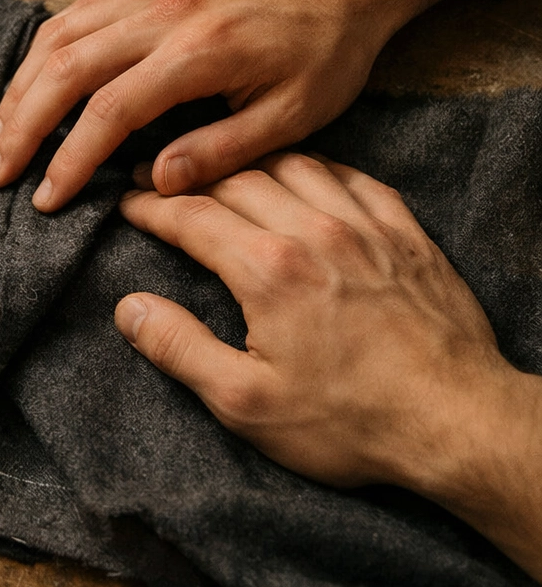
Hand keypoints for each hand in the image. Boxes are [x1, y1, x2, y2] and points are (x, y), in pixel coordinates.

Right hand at [0, 0, 411, 211]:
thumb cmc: (324, 50)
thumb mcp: (293, 115)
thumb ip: (221, 151)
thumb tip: (154, 181)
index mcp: (201, 51)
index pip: (111, 110)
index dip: (70, 160)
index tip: (46, 199)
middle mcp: (164, 12)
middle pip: (66, 67)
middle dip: (24, 124)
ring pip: (60, 35)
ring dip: (23, 86)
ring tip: (1, 134)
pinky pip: (77, 12)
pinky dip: (43, 51)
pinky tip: (30, 83)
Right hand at [115, 153, 541, 580]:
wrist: (458, 423)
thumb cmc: (349, 422)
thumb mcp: (245, 403)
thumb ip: (180, 348)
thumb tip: (129, 309)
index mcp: (268, 270)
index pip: (192, 216)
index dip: (151, 206)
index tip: (128, 203)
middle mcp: (313, 232)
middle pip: (236, 179)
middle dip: (190, 178)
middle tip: (162, 184)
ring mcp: (365, 226)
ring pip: (293, 166)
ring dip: (250, 164)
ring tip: (224, 172)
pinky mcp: (406, 234)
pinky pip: (354, 177)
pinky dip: (318, 167)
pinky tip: (305, 176)